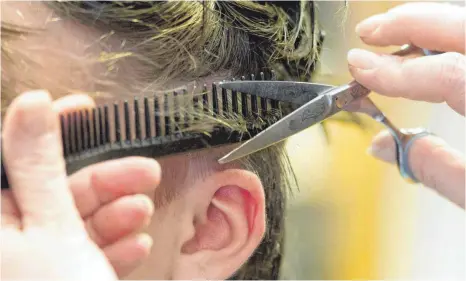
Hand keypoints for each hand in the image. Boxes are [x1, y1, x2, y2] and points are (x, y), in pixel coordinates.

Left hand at [1, 91, 160, 278]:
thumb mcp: (53, 227)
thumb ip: (40, 166)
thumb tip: (32, 104)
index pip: (15, 155)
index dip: (51, 127)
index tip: (86, 107)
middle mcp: (8, 239)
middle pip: (56, 190)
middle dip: (105, 181)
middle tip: (146, 172)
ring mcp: (36, 262)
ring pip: (77, 222)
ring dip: (117, 215)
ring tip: (143, 213)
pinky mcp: (64, 278)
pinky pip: (86, 253)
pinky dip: (113, 247)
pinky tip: (137, 245)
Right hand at [347, 2, 464, 207]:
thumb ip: (430, 167)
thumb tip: (381, 147)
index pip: (448, 74)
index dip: (396, 70)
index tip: (358, 68)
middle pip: (465, 25)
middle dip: (410, 22)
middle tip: (368, 32)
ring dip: (430, 23)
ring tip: (391, 34)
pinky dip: (450, 36)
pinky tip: (430, 49)